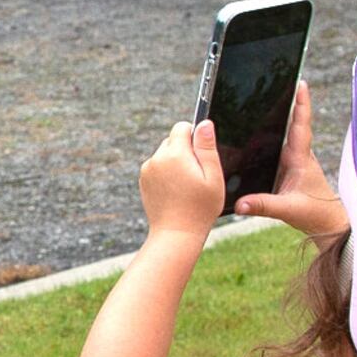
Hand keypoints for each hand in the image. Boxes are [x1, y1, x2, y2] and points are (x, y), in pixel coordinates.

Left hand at [140, 118, 226, 242]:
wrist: (176, 233)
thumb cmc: (200, 208)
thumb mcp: (213, 177)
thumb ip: (207, 147)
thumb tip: (204, 123)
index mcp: (175, 154)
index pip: (182, 127)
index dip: (195, 137)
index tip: (201, 156)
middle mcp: (157, 158)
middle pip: (173, 140)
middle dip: (185, 151)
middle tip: (196, 175)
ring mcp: (147, 169)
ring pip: (165, 154)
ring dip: (175, 162)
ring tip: (185, 185)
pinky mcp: (143, 180)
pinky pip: (157, 167)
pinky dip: (166, 173)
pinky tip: (175, 191)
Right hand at [235, 88, 349, 240]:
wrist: (328, 225)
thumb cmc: (315, 214)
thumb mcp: (287, 210)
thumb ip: (263, 206)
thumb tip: (240, 204)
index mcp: (300, 159)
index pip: (301, 125)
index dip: (301, 104)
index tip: (300, 83)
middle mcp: (299, 155)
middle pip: (294, 122)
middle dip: (289, 101)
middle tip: (282, 79)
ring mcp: (296, 161)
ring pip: (288, 133)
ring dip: (282, 116)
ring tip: (270, 97)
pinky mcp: (291, 169)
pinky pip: (282, 147)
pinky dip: (275, 135)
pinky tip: (262, 131)